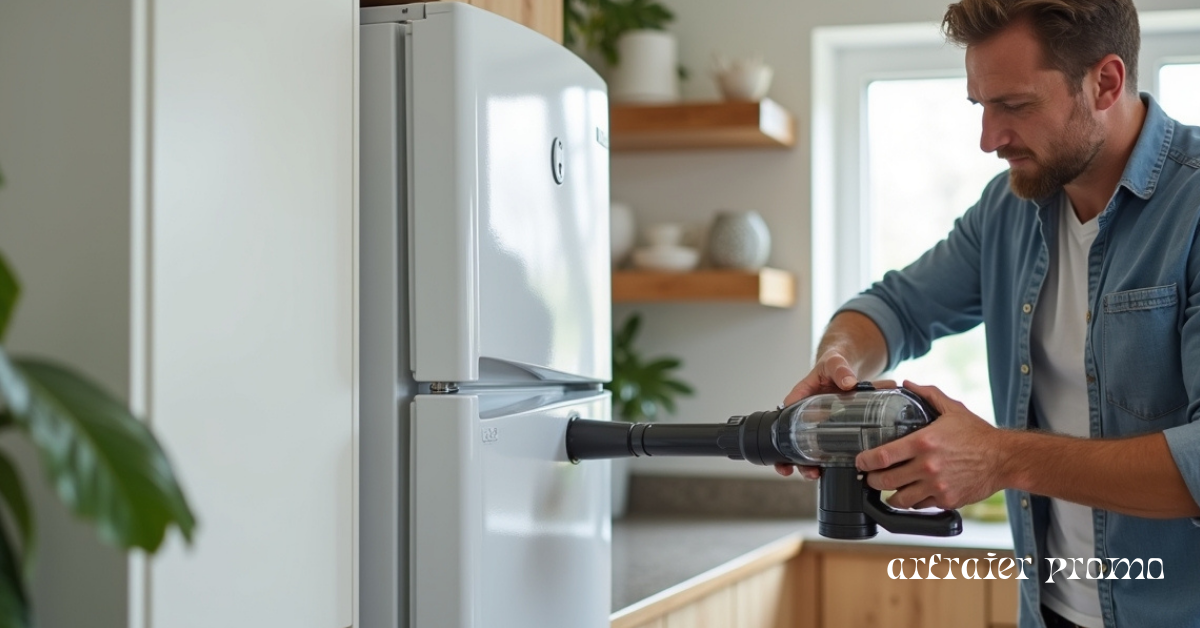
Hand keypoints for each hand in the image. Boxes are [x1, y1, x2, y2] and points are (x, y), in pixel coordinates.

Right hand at [774, 347, 895, 478]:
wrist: (848, 368)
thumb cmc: (834, 363)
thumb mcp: (835, 362)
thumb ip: (840, 369)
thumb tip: (848, 382)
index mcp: (801, 395)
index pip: (786, 413)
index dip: (781, 431)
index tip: (782, 448)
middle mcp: (806, 412)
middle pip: (792, 437)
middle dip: (791, 456)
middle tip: (796, 468)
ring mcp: (818, 423)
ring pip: (806, 447)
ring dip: (807, 463)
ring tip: (814, 474)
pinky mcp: (831, 429)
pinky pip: (826, 446)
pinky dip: (827, 460)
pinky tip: (830, 470)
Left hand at [855, 381, 1005, 509]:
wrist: (1004, 459)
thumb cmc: (977, 434)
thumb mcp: (952, 409)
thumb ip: (927, 394)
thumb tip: (907, 383)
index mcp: (923, 442)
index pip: (882, 456)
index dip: (865, 461)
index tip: (860, 461)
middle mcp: (927, 466)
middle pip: (885, 481)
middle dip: (872, 480)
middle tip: (869, 477)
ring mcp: (936, 486)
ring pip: (900, 499)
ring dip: (890, 495)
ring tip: (887, 489)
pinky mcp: (946, 500)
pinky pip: (920, 506)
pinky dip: (912, 502)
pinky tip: (911, 494)